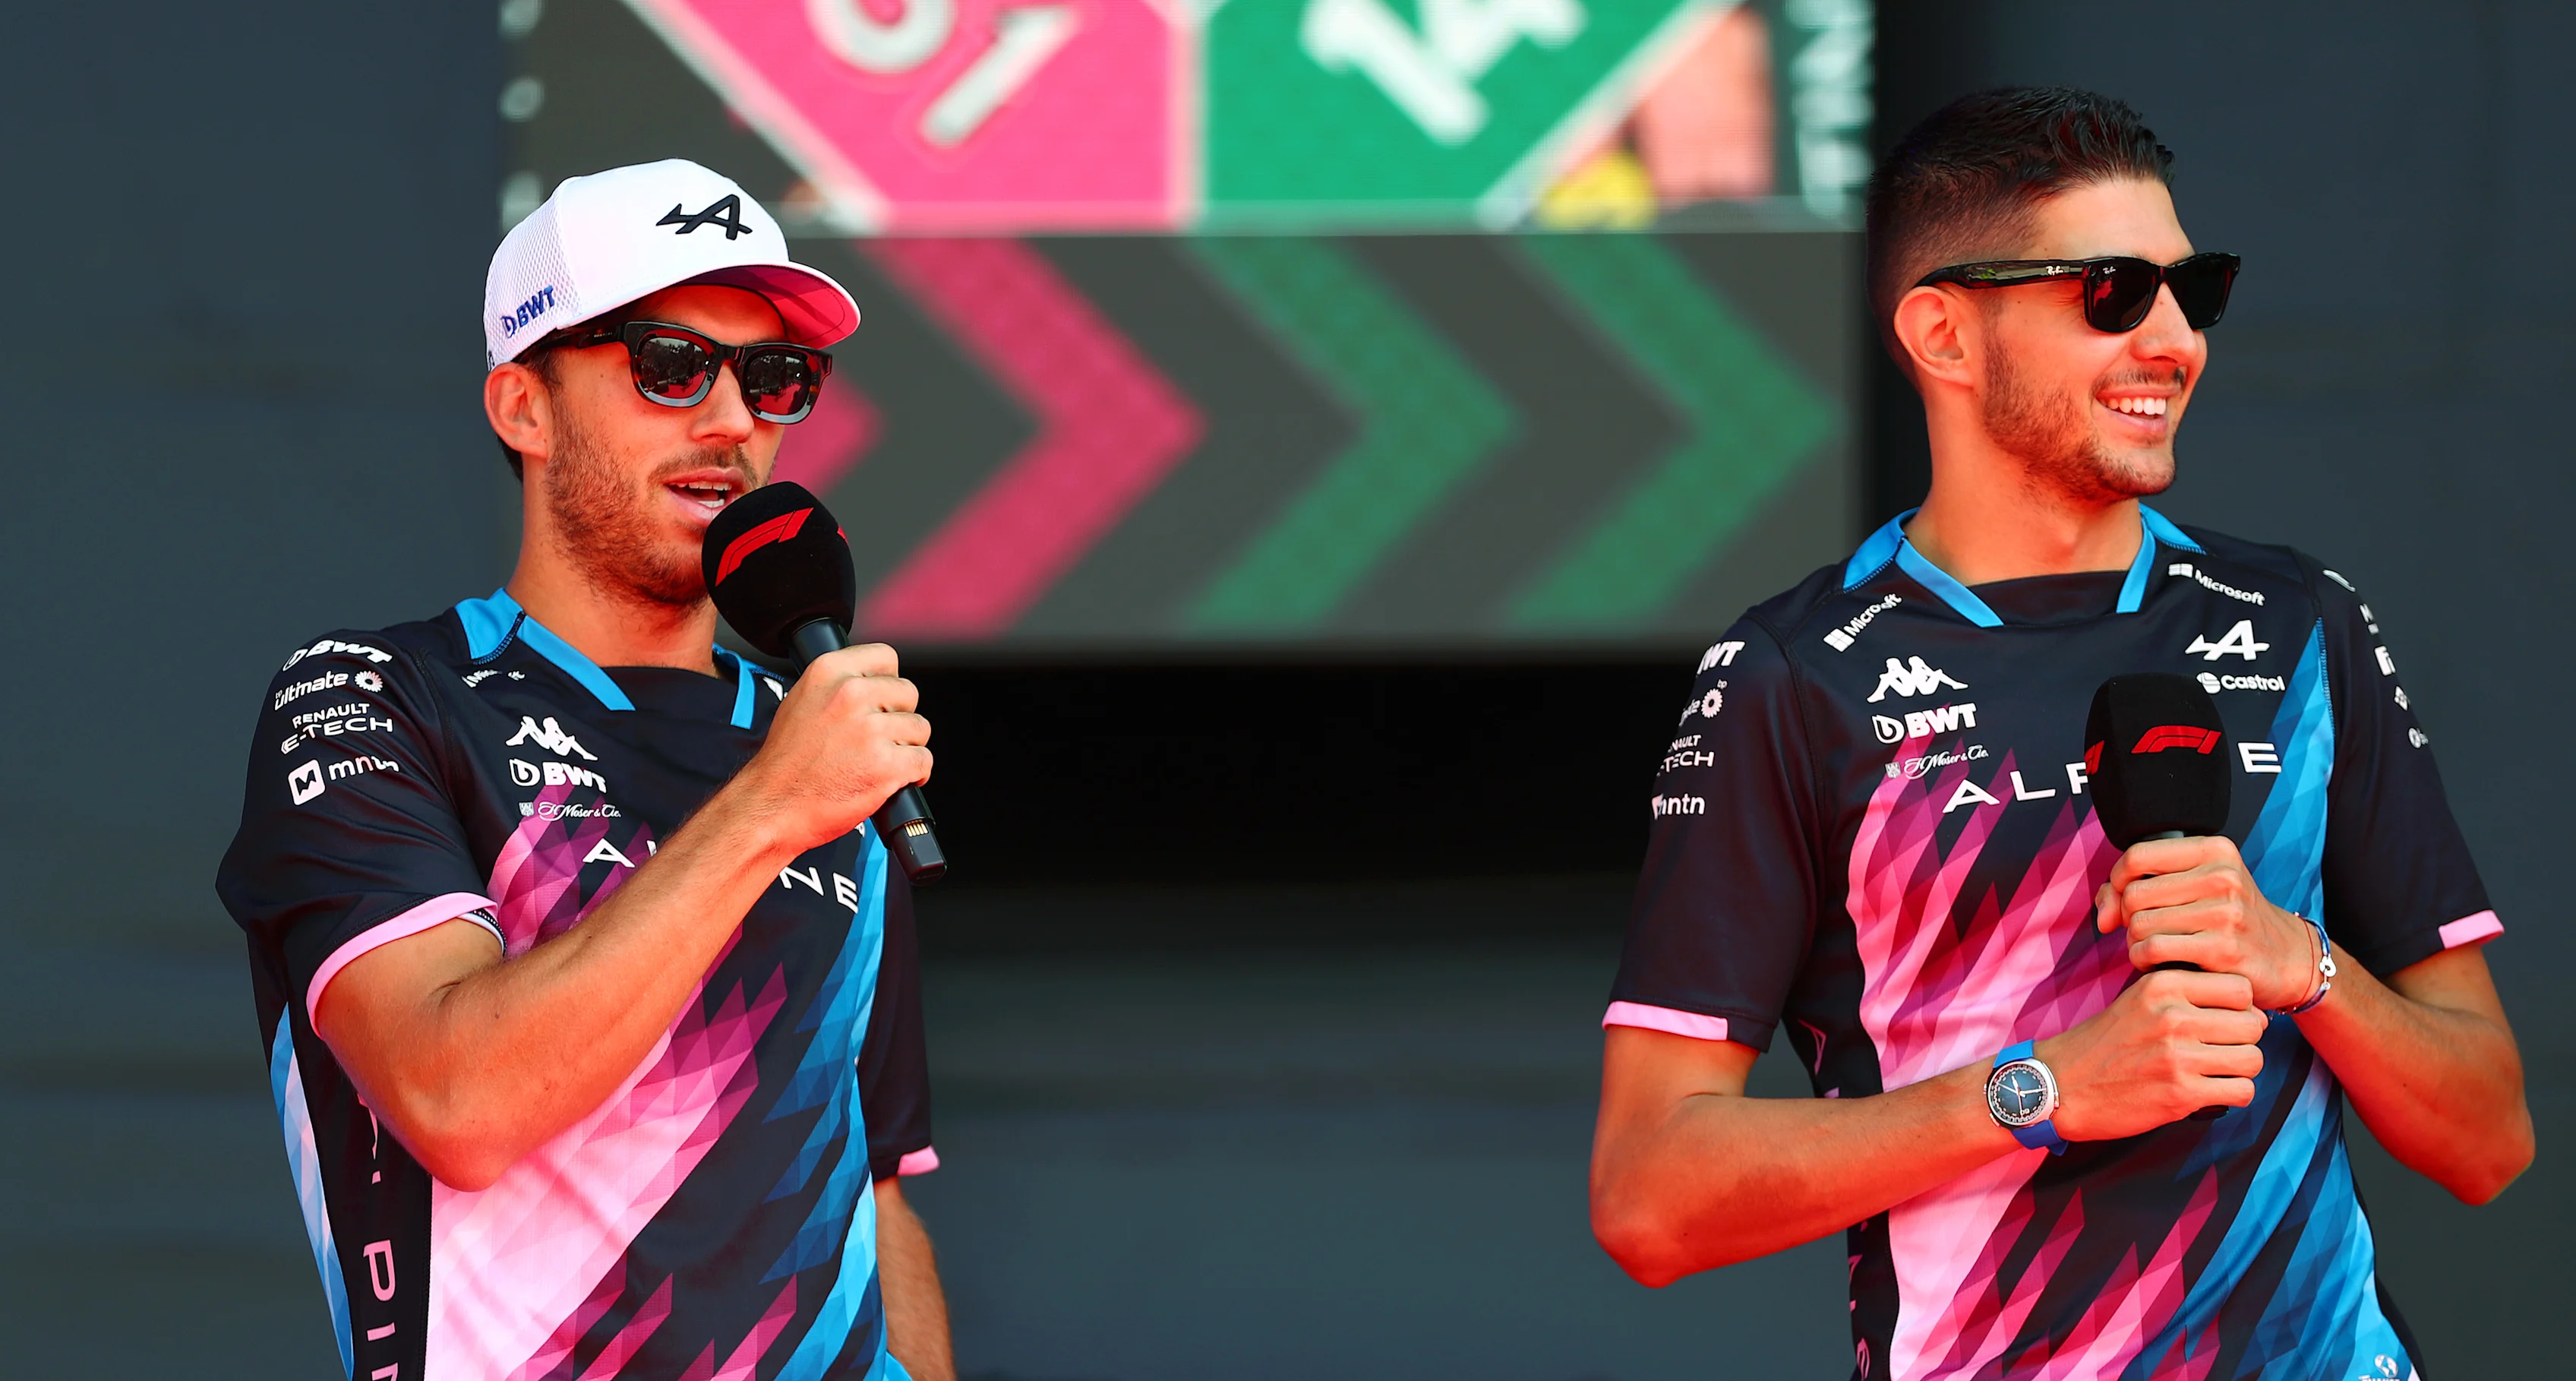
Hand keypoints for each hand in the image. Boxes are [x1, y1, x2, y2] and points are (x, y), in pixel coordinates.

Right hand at [731, 643, 931, 851]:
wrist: (771, 806)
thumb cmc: (784, 763)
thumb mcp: (800, 701)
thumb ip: (838, 686)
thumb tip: (872, 683)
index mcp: (829, 672)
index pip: (885, 657)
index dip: (886, 682)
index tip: (880, 701)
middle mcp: (851, 695)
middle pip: (908, 693)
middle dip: (898, 717)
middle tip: (876, 738)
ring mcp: (871, 730)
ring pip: (919, 728)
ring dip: (906, 747)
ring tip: (878, 760)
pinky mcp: (887, 765)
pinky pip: (923, 760)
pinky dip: (914, 774)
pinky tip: (894, 779)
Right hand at [2034, 968, 2265, 1138]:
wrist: (2062, 1085)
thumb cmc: (2105, 1043)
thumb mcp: (2138, 999)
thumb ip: (2185, 993)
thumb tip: (2249, 1006)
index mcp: (2162, 984)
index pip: (2241, 988)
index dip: (2242, 1007)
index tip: (2225, 1020)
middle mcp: (2172, 1016)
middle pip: (2253, 1025)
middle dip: (2246, 1040)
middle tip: (2223, 1050)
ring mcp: (2177, 1056)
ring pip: (2253, 1059)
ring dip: (2242, 1069)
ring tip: (2220, 1072)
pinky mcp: (2181, 1094)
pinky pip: (2242, 1091)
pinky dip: (2235, 1094)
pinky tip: (2213, 1091)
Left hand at [2094, 836, 2317, 1009]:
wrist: (2288, 958)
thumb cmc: (2231, 920)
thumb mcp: (2197, 887)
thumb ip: (2138, 887)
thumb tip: (2104, 916)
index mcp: (2214, 850)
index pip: (2137, 856)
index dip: (2117, 882)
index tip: (2122, 903)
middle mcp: (2223, 875)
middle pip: (2134, 894)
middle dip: (2128, 918)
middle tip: (2145, 933)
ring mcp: (2226, 912)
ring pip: (2139, 924)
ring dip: (2135, 943)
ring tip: (2155, 949)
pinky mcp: (2223, 949)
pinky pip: (2153, 951)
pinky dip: (2145, 961)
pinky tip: (2161, 964)